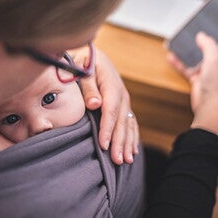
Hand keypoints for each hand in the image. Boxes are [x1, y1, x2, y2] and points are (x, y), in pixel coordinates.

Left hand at [71, 46, 138, 164]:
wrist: (94, 56)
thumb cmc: (85, 63)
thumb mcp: (83, 70)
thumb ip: (88, 87)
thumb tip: (94, 105)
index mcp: (112, 86)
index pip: (110, 111)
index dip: (107, 129)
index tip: (103, 145)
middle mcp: (122, 95)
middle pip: (122, 121)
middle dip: (119, 141)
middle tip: (117, 161)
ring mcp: (125, 101)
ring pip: (129, 124)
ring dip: (128, 142)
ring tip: (126, 160)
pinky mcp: (124, 105)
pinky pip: (131, 122)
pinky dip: (132, 136)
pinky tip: (133, 150)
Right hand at [168, 32, 217, 139]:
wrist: (209, 106)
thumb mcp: (214, 59)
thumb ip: (208, 44)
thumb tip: (202, 36)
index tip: (215, 24)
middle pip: (210, 47)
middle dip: (201, 40)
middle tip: (193, 31)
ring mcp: (207, 70)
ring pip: (196, 56)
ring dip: (188, 50)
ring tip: (179, 42)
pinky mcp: (197, 77)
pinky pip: (186, 67)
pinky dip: (179, 62)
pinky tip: (172, 57)